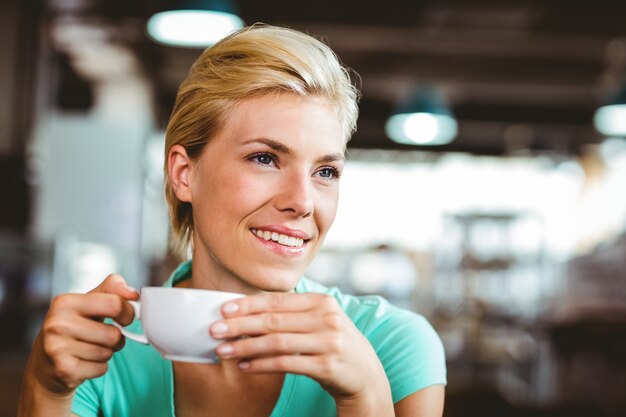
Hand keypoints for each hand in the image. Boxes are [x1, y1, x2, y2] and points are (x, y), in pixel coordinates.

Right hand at [28, 274, 138, 395]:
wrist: (45, 364)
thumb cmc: (73, 328)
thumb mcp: (88, 302)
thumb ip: (111, 290)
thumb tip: (134, 293)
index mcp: (65, 302)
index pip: (114, 304)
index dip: (128, 312)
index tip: (125, 317)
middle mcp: (57, 324)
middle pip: (113, 334)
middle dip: (117, 338)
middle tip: (106, 337)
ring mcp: (57, 348)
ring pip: (107, 353)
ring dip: (107, 353)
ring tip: (91, 349)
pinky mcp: (63, 370)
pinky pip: (101, 368)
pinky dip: (99, 367)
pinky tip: (84, 362)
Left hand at [210, 293, 392, 409]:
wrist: (365, 373)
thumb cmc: (333, 342)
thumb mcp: (320, 320)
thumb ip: (292, 313)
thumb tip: (247, 312)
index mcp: (322, 302)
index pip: (278, 300)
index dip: (248, 304)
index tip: (224, 309)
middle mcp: (327, 318)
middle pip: (274, 320)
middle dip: (240, 325)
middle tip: (215, 330)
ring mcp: (328, 342)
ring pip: (277, 342)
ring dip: (246, 346)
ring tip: (223, 350)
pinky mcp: (327, 365)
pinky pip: (286, 364)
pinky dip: (262, 364)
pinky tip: (244, 366)